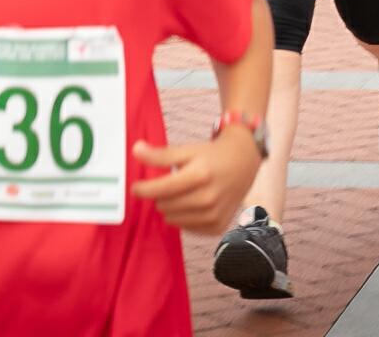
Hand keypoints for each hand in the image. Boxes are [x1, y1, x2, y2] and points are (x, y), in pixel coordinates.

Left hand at [131, 134, 261, 232]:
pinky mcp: (217, 227)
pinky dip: (183, 217)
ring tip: (181, 193)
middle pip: (165, 206)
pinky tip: (191, 204)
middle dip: (160, 196)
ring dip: (170, 207)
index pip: (161, 189)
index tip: (135, 188)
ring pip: (172, 219)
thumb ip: (160, 154)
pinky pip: (186, 228)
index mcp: (199, 175)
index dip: (143, 189)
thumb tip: (135, 150)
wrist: (243, 163)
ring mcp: (214, 215)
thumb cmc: (211, 155)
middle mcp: (208, 198)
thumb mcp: (186, 150)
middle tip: (167, 185)